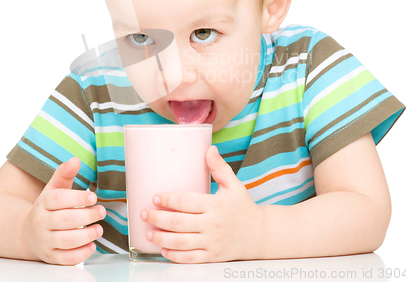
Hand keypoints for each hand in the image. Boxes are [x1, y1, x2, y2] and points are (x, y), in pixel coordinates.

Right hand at [23, 157, 105, 264]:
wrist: (27, 233)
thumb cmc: (47, 208)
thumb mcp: (53, 188)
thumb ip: (64, 174)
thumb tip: (76, 160)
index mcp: (43, 203)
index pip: (59, 199)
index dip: (77, 198)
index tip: (94, 197)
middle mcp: (41, 223)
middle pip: (64, 220)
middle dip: (86, 216)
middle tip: (101, 212)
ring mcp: (45, 241)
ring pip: (65, 241)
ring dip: (85, 236)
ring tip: (99, 229)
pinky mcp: (50, 257)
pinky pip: (65, 259)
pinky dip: (80, 254)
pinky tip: (92, 245)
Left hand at [141, 145, 265, 262]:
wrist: (261, 234)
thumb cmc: (244, 207)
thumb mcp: (234, 185)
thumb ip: (219, 167)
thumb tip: (209, 148)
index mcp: (216, 205)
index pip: (187, 201)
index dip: (168, 199)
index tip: (154, 197)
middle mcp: (213, 224)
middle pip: (179, 222)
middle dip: (158, 218)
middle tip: (143, 213)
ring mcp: (212, 242)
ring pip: (181, 242)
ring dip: (161, 238)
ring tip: (148, 232)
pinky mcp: (213, 257)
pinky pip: (190, 258)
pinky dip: (175, 255)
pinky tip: (163, 249)